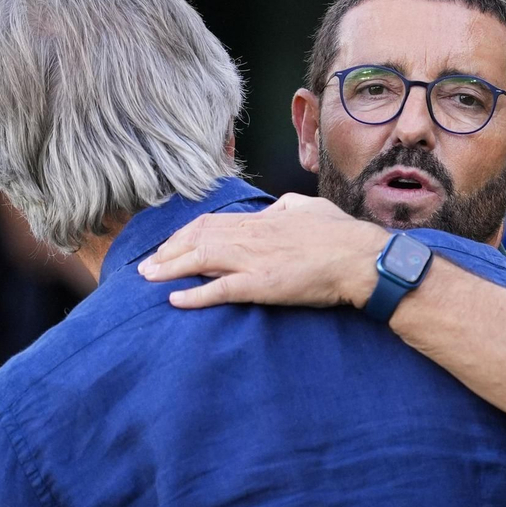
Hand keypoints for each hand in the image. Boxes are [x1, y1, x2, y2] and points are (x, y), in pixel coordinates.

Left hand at [138, 194, 388, 310]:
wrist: (358, 258)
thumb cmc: (340, 234)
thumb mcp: (308, 207)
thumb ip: (285, 207)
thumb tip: (273, 209)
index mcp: (261, 220)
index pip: (210, 223)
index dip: (184, 234)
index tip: (169, 245)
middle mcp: (250, 237)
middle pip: (196, 239)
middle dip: (167, 252)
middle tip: (146, 266)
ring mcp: (252, 261)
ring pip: (200, 261)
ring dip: (170, 270)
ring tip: (148, 279)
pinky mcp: (260, 286)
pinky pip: (219, 290)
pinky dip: (194, 296)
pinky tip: (174, 300)